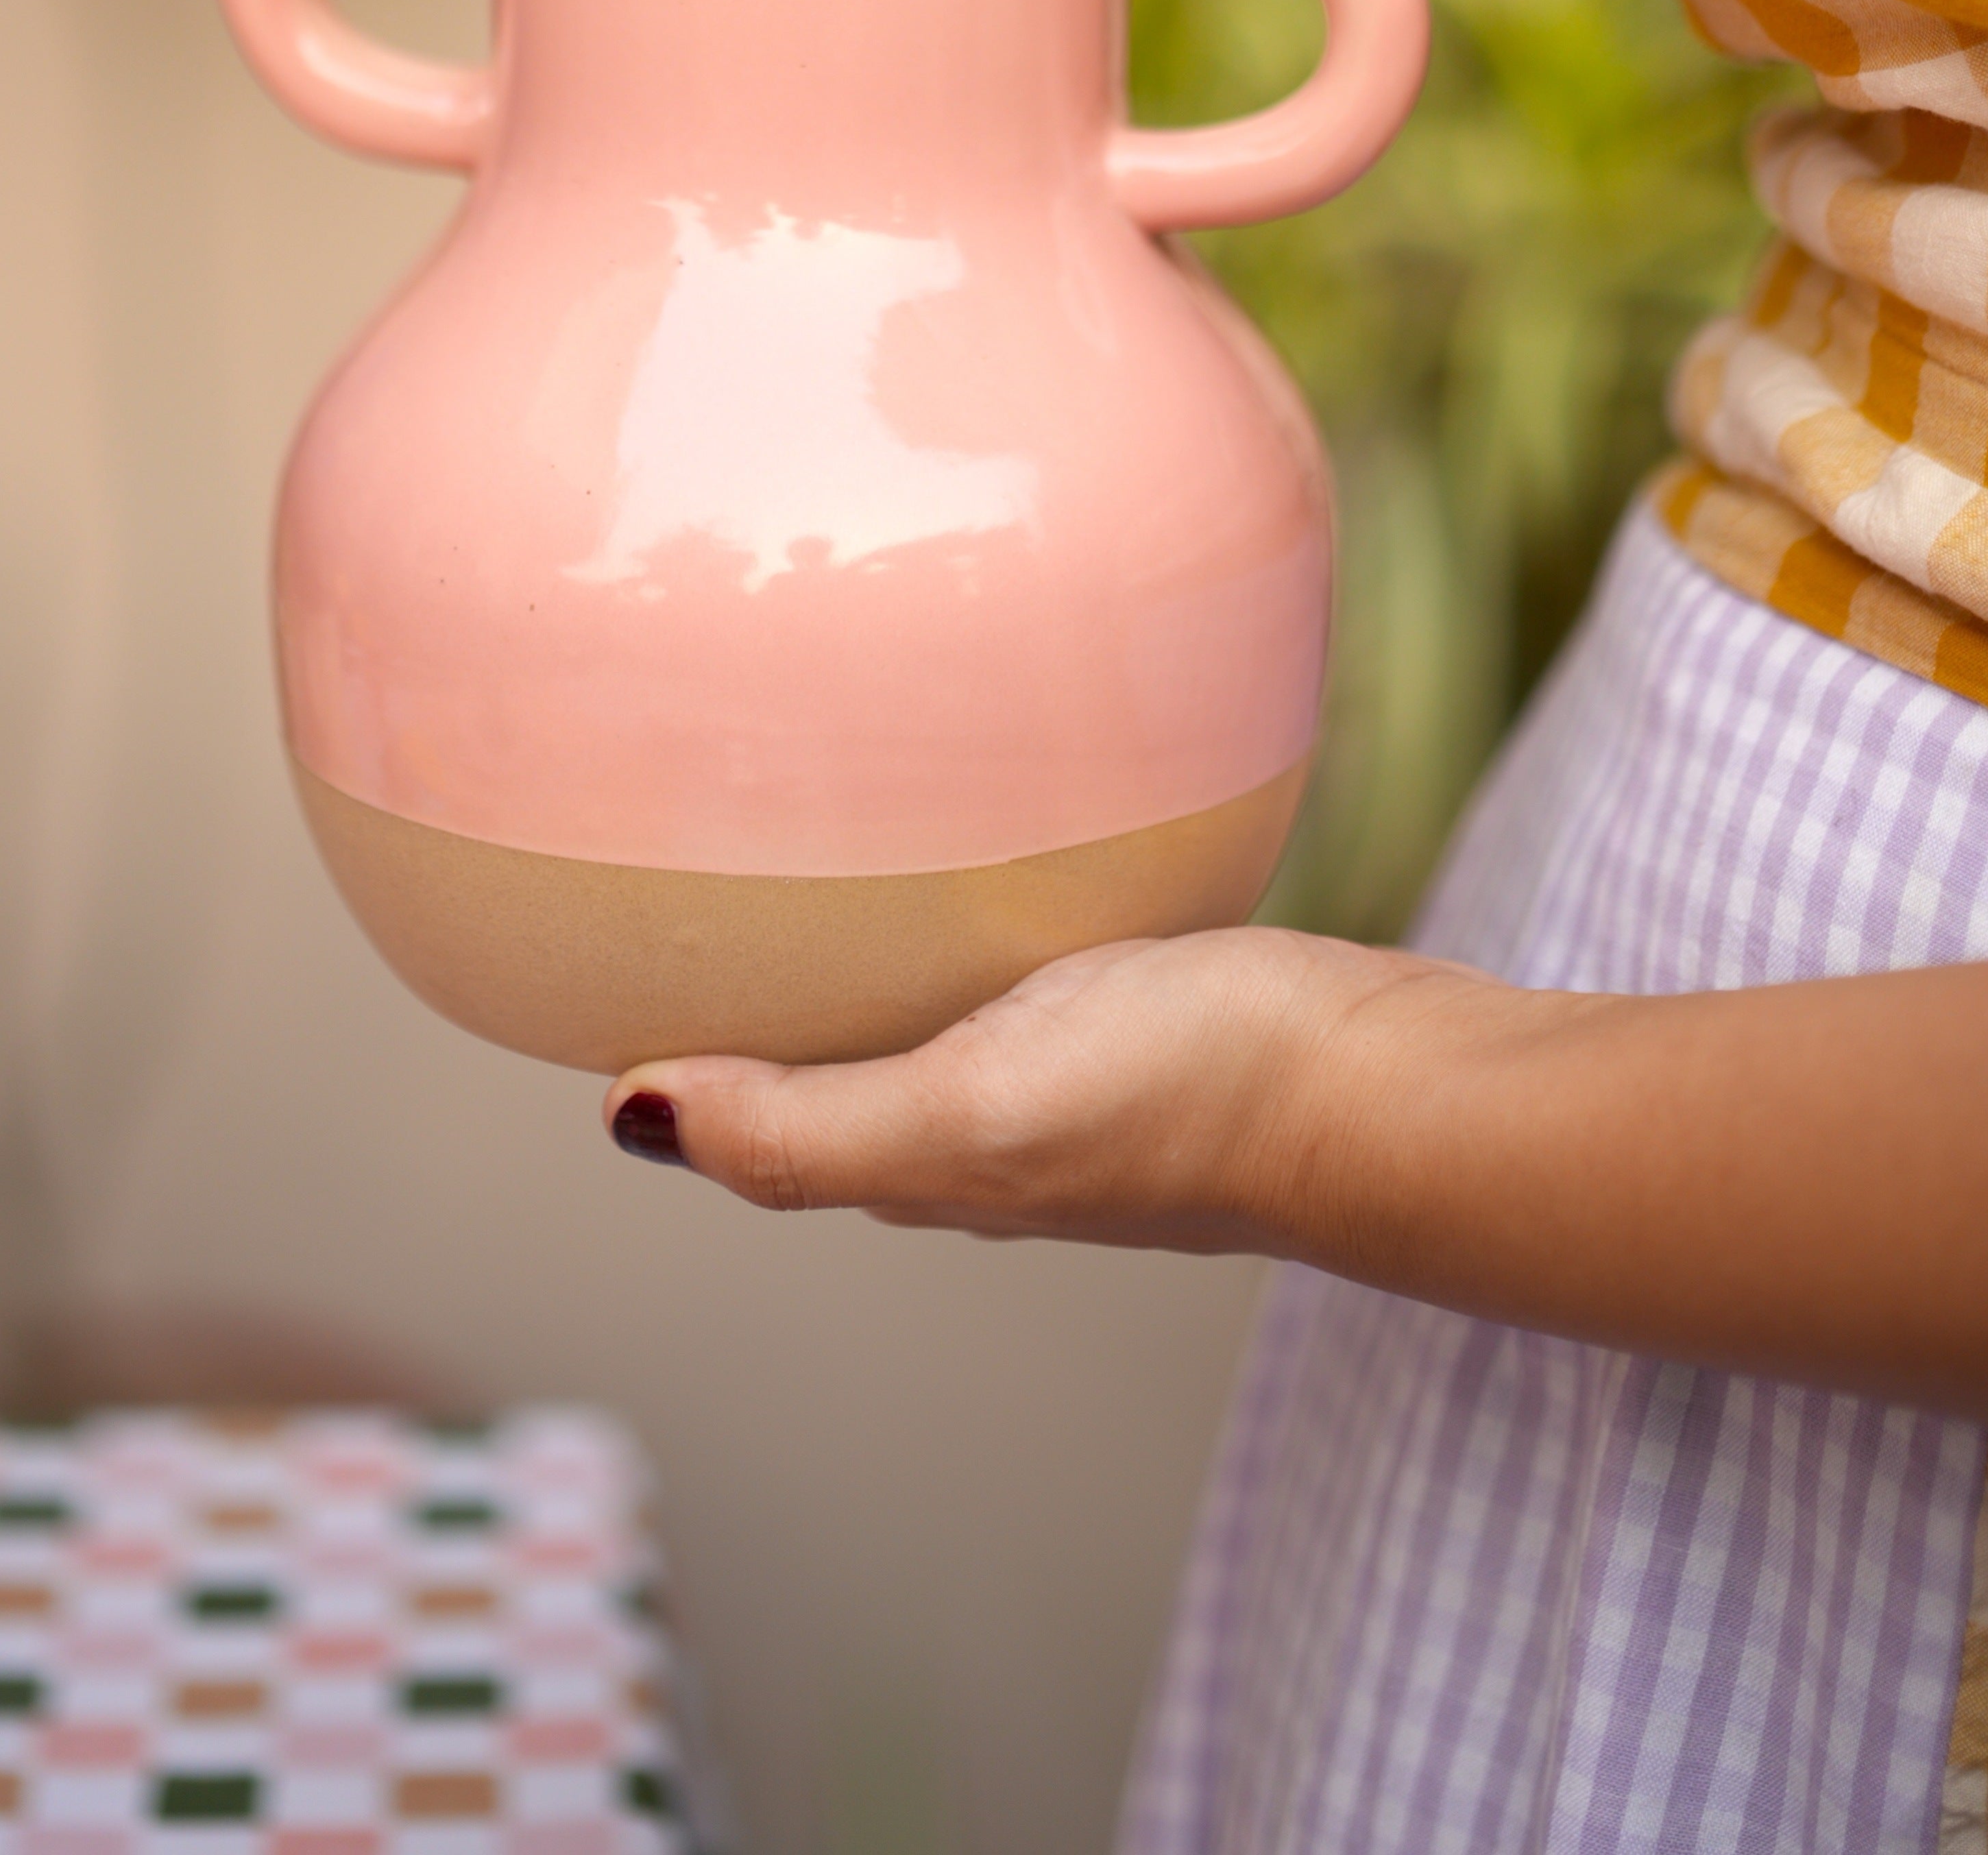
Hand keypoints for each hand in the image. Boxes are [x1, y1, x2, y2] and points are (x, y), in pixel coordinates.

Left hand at [598, 925, 1491, 1254]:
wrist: (1388, 1083)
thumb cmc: (1188, 1098)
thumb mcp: (970, 1115)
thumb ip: (806, 1128)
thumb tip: (628, 1113)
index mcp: (921, 1157)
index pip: (752, 1114)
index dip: (671, 1050)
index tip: (599, 949)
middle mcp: (978, 1122)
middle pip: (825, 1059)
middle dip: (751, 989)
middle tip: (681, 856)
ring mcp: (1066, 1066)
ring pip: (922, 1004)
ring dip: (859, 946)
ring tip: (805, 829)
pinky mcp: (1142, 1003)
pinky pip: (1016, 954)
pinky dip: (967, 910)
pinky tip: (981, 843)